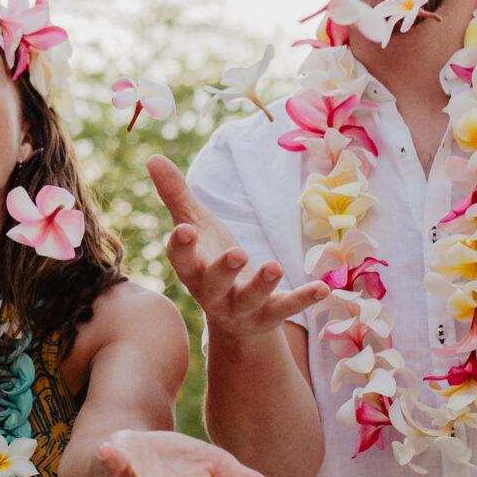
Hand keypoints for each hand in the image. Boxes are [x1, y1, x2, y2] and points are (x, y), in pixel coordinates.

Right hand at [148, 155, 328, 337]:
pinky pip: (286, 308)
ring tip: (274, 266)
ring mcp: (242, 307)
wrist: (236, 319)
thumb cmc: (211, 262)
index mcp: (192, 269)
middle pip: (213, 284)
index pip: (181, 260)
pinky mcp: (270, 315)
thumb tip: (152, 157)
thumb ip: (176, 196)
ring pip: (249, 299)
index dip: (180, 247)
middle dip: (223, 269)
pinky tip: (324, 289)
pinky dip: (303, 298)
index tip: (182, 230)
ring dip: (262, 284)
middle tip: (236, 253)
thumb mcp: (197, 227)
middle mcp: (213, 292)